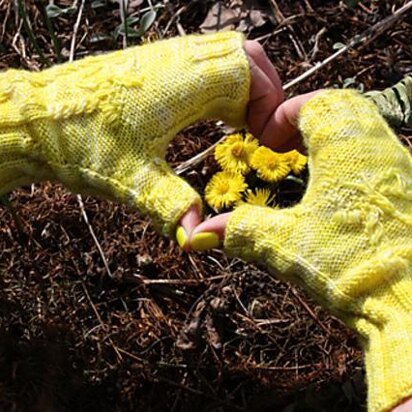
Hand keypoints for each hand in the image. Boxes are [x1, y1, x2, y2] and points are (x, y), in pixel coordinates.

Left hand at [0, 32, 283, 236]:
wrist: (37, 118)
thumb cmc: (81, 142)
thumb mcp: (132, 180)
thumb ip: (171, 206)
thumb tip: (198, 238)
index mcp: (182, 82)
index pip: (249, 72)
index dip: (270, 104)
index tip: (267, 139)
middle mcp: (177, 60)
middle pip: (245, 54)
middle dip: (265, 90)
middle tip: (261, 129)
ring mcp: (165, 57)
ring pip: (225, 53)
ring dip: (244, 85)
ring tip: (242, 123)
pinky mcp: (153, 64)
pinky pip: (203, 61)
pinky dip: (222, 82)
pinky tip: (212, 113)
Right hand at [189, 89, 411, 411]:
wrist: (411, 306)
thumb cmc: (350, 267)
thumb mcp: (286, 245)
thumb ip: (241, 231)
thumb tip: (197, 236)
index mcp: (349, 150)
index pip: (319, 103)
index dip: (287, 114)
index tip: (268, 139)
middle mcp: (382, 150)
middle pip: (346, 108)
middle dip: (310, 120)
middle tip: (287, 144)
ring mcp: (402, 170)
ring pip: (368, 129)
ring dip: (335, 137)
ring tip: (309, 163)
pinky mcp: (408, 192)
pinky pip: (382, 155)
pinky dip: (355, 158)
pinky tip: (339, 189)